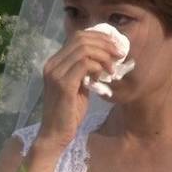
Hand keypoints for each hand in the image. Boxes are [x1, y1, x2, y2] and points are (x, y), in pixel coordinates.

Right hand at [37, 30, 119, 149]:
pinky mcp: (63, 84)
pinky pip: (84, 64)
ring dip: (104, 55)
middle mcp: (52, 64)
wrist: (55, 134)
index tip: (115, 46)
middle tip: (119, 54)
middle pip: (81, 39)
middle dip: (104, 43)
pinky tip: (104, 76)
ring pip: (84, 49)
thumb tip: (104, 59)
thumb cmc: (69, 113)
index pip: (77, 37)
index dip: (99, 37)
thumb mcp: (78, 86)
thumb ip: (85, 72)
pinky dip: (98, 67)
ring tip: (113, 68)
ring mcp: (55, 73)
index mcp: (54, 63)